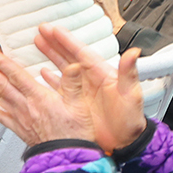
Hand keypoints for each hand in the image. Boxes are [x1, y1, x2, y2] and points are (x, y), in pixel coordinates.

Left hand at [0, 47, 97, 148]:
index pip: (16, 76)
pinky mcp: (19, 129)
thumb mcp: (80, 106)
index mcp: (40, 98)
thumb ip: (74, 84)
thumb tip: (74, 66)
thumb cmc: (75, 135)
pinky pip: (1, 118)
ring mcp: (20, 118)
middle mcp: (26, 107)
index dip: (2, 63)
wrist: (68, 159)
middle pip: (1, 84)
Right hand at [33, 24, 146, 152]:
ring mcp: (82, 91)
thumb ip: (129, 73)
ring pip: (63, 68)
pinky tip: (42, 73)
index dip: (67, 40)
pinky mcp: (77, 103)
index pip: (81, 52)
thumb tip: (134, 52)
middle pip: (69, 56)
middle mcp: (91, 80)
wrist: (125, 143)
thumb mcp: (131, 95)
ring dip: (51, 55)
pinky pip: (61, 86)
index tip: (54, 29)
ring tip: (39, 44)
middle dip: (55, 42)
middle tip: (41, 30)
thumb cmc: (130, 120)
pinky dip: (51, 78)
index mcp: (102, 74)